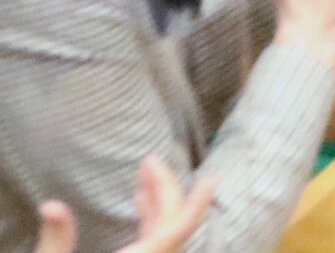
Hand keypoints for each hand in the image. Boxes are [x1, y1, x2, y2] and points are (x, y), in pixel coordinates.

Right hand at [37, 158, 213, 252]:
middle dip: (163, 192)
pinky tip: (140, 214)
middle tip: (148, 162)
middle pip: (169, 228)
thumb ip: (56, 240)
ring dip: (156, 209)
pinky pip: (157, 250)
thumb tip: (51, 205)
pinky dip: (151, 228)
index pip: (177, 230)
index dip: (197, 204)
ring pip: (164, 240)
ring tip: (144, 183)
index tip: (212, 179)